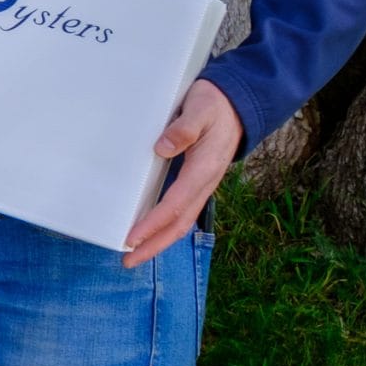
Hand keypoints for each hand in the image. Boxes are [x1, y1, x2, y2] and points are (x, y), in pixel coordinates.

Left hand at [122, 78, 241, 268]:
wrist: (236, 103)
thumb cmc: (214, 104)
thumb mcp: (200, 108)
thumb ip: (184, 127)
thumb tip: (163, 148)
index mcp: (204, 169)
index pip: (175, 205)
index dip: (153, 224)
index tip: (131, 238)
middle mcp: (204, 182)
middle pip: (179, 223)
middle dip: (154, 245)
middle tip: (128, 261)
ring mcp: (201, 184)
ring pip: (181, 220)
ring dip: (159, 239)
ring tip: (134, 253)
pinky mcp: (196, 180)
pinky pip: (180, 209)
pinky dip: (164, 224)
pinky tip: (149, 228)